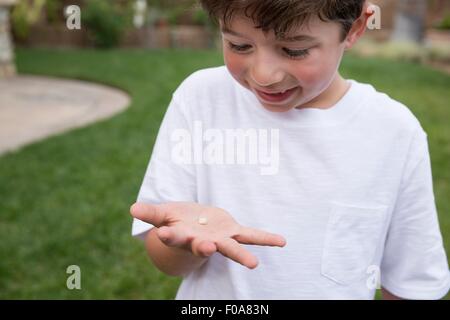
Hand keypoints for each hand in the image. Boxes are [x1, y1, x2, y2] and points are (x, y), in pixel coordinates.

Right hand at [130, 202, 285, 268]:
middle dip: (205, 249)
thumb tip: (132, 208)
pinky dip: (265, 239)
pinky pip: (250, 236)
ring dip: (240, 256)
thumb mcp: (163, 214)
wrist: (195, 224)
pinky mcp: (233, 232)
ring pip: (230, 248)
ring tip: (253, 265)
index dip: (169, 234)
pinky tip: (282, 242)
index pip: (174, 236)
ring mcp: (219, 239)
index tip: (164, 232)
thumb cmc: (178, 220)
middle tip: (207, 248)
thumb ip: (151, 213)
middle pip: (203, 247)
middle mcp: (201, 241)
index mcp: (182, 236)